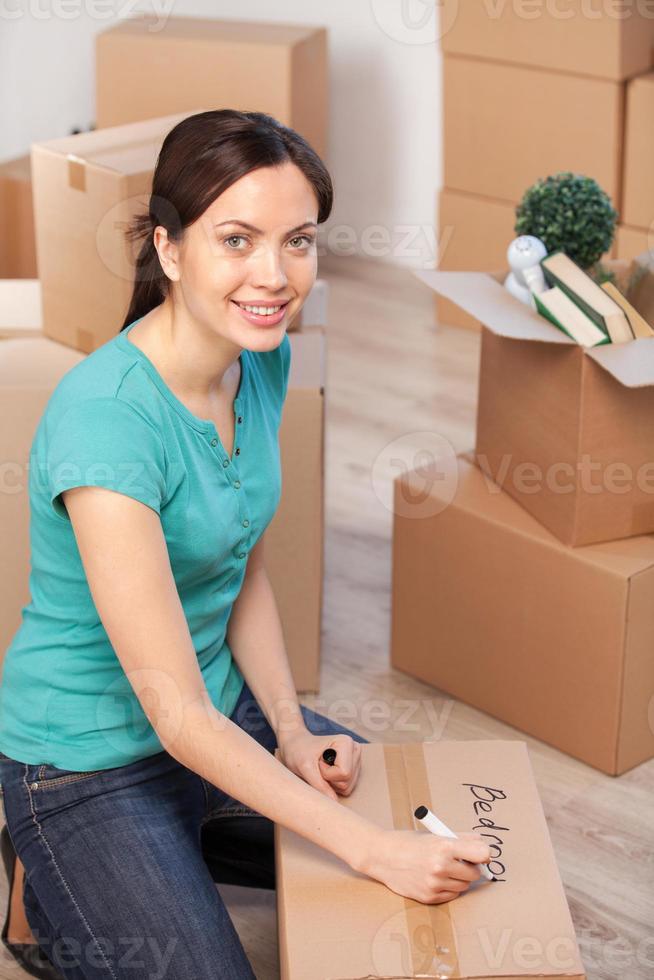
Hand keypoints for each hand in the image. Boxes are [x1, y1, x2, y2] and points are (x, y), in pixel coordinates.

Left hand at [277, 728, 362, 800]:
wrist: (295, 746)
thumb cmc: (298, 751)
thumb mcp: (305, 767)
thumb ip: (319, 785)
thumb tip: (334, 802)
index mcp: (346, 742)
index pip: (344, 773)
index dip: (327, 774)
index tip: (317, 762)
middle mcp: (354, 750)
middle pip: (347, 781)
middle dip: (329, 780)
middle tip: (318, 767)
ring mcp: (355, 760)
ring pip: (347, 787)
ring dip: (330, 783)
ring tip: (321, 769)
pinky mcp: (353, 770)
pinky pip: (346, 789)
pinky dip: (333, 785)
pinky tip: (326, 773)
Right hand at [361, 828, 491, 903]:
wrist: (383, 856)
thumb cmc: (409, 842)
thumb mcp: (435, 834)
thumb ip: (462, 838)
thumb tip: (484, 844)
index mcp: (444, 846)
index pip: (482, 854)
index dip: (484, 854)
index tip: (482, 854)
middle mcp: (440, 866)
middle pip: (475, 873)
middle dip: (470, 867)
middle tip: (459, 860)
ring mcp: (434, 884)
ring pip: (464, 886)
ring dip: (459, 878)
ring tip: (444, 868)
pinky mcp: (429, 897)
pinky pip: (452, 895)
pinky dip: (449, 888)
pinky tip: (436, 878)